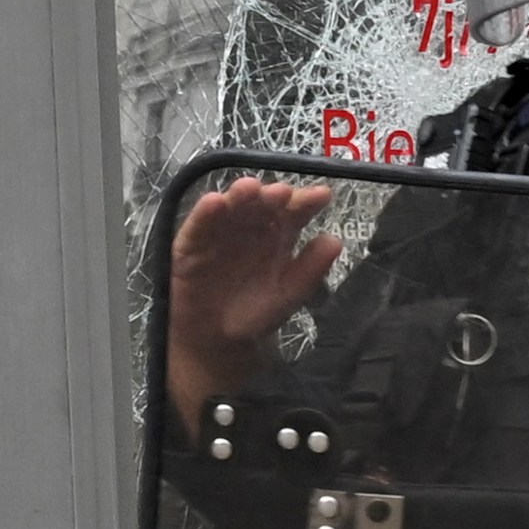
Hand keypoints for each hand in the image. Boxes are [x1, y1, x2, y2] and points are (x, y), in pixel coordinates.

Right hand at [159, 176, 351, 422]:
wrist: (217, 339)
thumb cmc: (255, 311)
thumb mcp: (288, 294)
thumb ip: (311, 270)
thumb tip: (336, 241)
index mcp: (279, 234)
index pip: (294, 210)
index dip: (307, 201)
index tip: (321, 196)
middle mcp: (251, 225)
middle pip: (263, 202)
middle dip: (272, 195)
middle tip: (282, 193)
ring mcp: (221, 231)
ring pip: (231, 206)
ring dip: (239, 196)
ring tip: (249, 189)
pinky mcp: (192, 244)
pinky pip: (198, 225)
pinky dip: (204, 213)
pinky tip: (214, 202)